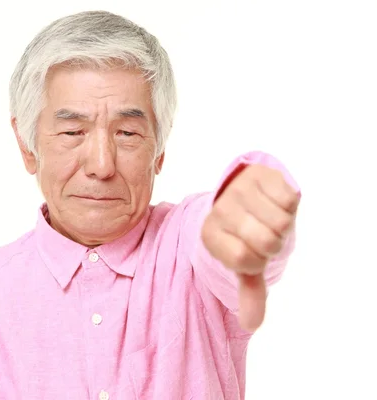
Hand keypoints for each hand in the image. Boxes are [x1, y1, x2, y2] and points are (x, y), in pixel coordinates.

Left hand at [201, 164, 299, 330]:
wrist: (242, 193)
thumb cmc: (244, 234)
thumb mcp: (244, 263)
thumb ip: (249, 292)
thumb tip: (251, 325)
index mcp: (210, 236)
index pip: (243, 260)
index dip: (257, 262)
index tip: (252, 254)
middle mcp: (220, 211)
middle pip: (266, 241)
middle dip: (273, 244)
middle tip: (264, 235)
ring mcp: (238, 190)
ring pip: (281, 222)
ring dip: (283, 225)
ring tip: (269, 219)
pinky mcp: (260, 174)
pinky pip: (290, 199)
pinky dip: (289, 206)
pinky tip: (275, 203)